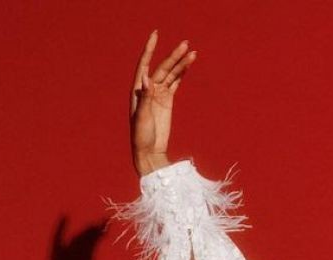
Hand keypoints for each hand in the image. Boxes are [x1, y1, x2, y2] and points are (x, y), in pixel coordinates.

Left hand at [130, 29, 195, 175]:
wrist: (149, 152)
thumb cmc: (141, 136)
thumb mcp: (142, 117)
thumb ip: (146, 97)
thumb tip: (147, 78)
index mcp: (139, 90)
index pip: (145, 64)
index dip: (149, 49)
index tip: (156, 35)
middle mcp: (148, 89)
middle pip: (162, 68)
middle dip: (173, 56)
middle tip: (185, 44)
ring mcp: (159, 94)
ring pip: (171, 74)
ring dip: (181, 64)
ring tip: (192, 53)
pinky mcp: (167, 101)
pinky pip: (175, 83)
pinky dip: (182, 74)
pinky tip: (188, 65)